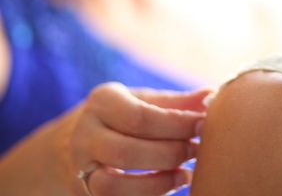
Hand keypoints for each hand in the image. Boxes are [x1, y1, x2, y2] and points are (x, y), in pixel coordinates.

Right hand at [60, 83, 212, 195]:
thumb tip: (213, 96)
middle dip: (171, 154)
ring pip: (113, 188)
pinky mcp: (82, 195)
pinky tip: (170, 187)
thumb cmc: (122, 117)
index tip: (204, 126)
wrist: (67, 145)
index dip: (177, 124)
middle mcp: (83, 135)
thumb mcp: (143, 100)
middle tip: (198, 151)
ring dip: (157, 184)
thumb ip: (176, 102)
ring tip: (185, 175)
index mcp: (102, 102)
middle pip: (127, 152)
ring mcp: (78, 169)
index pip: (140, 117)